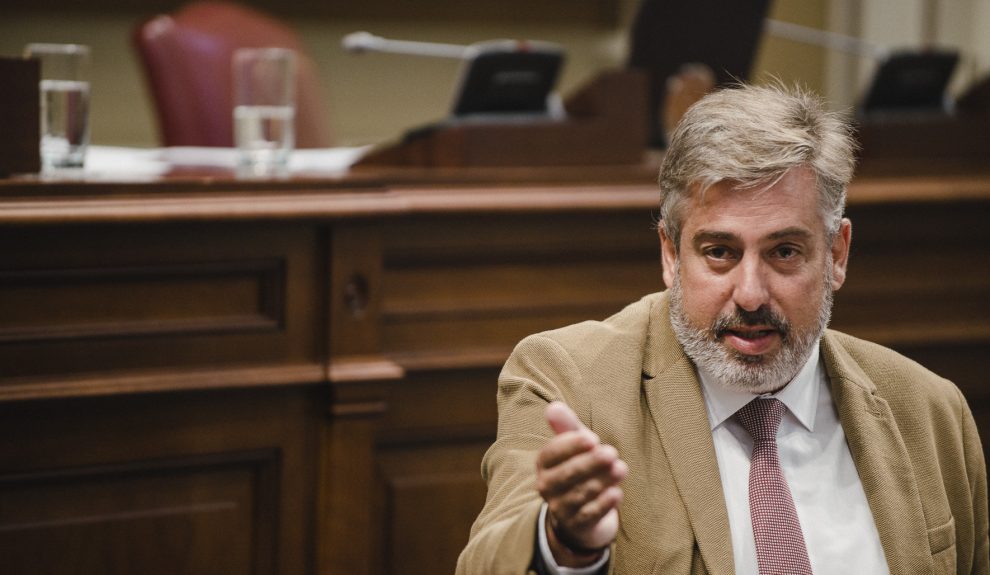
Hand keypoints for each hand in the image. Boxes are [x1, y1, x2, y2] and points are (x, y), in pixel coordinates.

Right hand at [537, 401, 627, 566]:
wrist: (582, 514)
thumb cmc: (578, 469)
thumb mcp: (574, 446)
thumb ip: (567, 426)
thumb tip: (554, 406)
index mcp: (543, 464)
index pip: (551, 454)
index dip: (570, 446)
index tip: (593, 438)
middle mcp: (546, 487)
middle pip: (566, 475)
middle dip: (589, 463)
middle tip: (612, 453)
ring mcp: (560, 508)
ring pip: (580, 494)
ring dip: (602, 481)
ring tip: (621, 469)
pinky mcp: (576, 526)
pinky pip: (589, 515)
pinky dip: (603, 504)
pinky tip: (617, 493)